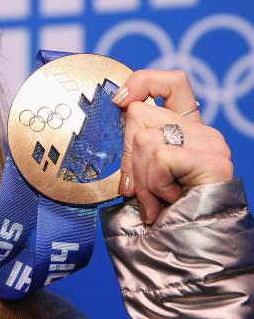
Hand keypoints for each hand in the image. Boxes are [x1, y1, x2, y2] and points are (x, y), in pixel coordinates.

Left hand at [112, 69, 232, 223]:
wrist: (183, 251)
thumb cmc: (157, 214)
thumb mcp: (139, 172)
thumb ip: (134, 143)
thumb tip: (119, 108)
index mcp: (185, 129)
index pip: (171, 81)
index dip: (143, 81)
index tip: (120, 101)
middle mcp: (202, 131)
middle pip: (140, 113)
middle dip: (127, 156)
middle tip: (136, 189)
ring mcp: (211, 144)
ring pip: (144, 137)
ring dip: (139, 177)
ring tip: (154, 200)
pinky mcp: (213, 161)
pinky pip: (159, 157)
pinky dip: (153, 184)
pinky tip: (167, 201)